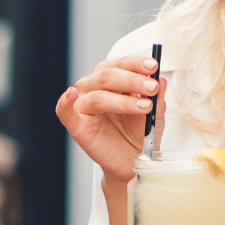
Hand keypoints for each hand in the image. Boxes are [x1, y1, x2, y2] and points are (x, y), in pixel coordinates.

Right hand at [56, 55, 162, 182]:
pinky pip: (64, 111)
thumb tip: (160, 79)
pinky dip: (65, 102)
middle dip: (132, 80)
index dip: (136, 63)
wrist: (132, 160)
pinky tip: (70, 94)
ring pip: (97, 95)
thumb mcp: (155, 112)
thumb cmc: (138, 132)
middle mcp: (93, 87)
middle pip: (107, 76)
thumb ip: (156, 96)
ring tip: (144, 107)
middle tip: (152, 88)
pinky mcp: (76, 125)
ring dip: (122, 100)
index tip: (153, 66)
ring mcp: (83, 105)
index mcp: (111, 79)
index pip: (121, 64)